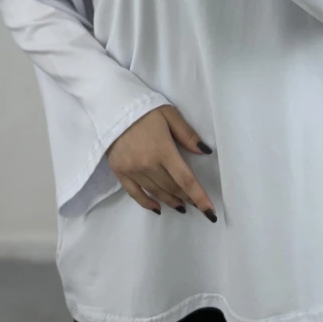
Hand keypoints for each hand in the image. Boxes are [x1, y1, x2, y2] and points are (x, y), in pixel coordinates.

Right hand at [106, 105, 217, 220]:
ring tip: (181, 206)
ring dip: (171, 201)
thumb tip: (204, 152)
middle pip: (172, 188)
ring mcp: (132, 171)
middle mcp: (148, 165)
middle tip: (197, 203)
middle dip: (187, 198)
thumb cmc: (144, 109)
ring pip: (157, 192)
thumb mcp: (170, 114)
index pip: (186, 180)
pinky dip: (147, 203)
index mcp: (164, 150)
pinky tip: (157, 208)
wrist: (112, 108)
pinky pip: (135, 194)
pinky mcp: (120, 172)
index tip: (211, 213)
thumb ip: (187, 135)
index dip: (200, 198)